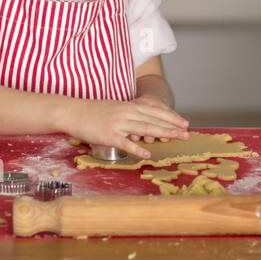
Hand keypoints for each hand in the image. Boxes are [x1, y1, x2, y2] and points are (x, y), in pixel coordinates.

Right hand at [61, 98, 189, 159]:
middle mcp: (126, 113)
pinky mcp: (108, 135)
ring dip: (162, 133)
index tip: (185, 123)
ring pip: (144, 128)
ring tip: (175, 138)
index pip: (155, 111)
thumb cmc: (93, 112)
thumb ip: (130, 116)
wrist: (72, 111)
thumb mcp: (115, 109)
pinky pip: (125, 142)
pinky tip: (147, 153)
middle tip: (187, 133)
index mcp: (129, 106)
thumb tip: (144, 126)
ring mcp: (117, 124)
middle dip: (173, 126)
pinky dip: (137, 148)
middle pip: (154, 119)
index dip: (172, 117)